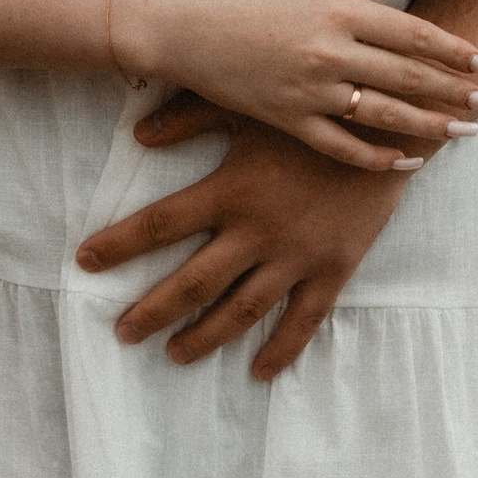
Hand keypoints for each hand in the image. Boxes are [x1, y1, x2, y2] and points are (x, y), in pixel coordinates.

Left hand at [77, 112, 408, 374]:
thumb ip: (189, 117)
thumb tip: (137, 134)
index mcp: (231, 189)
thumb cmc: (313, 107)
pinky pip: (303, 320)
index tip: (85, 261)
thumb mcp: (248, 105)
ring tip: (175, 355)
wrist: (392, 124)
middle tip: (122, 332)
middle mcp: (259, 231)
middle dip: (152, 310)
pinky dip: (281, 349)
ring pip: (240, 310)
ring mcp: (297, 256)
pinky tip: (258, 372)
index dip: (119, 245)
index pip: (160, 224)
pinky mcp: (334, 268)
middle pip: (192, 282)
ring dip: (204, 337)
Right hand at [123, 0, 477, 169]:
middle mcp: (329, 52)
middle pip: (409, 79)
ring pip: (383, 116)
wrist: (176, 23)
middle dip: (457, 93)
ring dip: (430, 126)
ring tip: (463, 133)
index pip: (413, 35)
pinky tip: (404, 162)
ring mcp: (308, 90)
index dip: (455, 52)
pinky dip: (374, 156)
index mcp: (338, 9)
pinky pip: (339, 146)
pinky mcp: (285, 120)